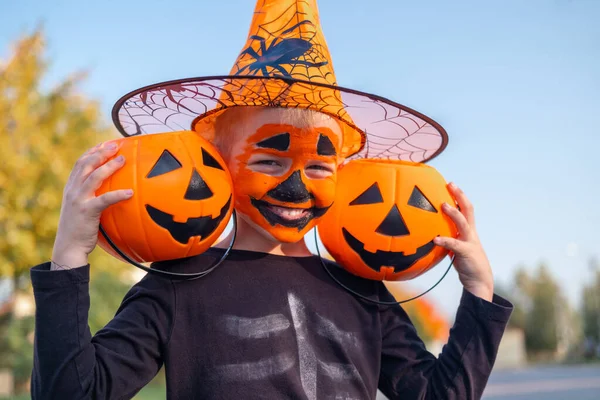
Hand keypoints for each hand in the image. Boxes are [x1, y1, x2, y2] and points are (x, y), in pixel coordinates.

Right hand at [51, 141, 132, 269]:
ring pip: (94, 177)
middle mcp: (72, 190)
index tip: (105, 143)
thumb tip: (112, 189)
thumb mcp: (82, 208)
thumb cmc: (79, 229)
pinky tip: (130, 192)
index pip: (80, 163)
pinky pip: (104, 200)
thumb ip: (91, 196)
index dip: (92, 151)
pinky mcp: (86, 211)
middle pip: (86, 164)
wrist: (68, 247)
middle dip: (101, 152)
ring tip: (123, 160)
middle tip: (117, 145)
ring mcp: (78, 200)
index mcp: (71, 188)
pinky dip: (117, 194)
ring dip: (109, 166)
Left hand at [433, 183, 493, 300]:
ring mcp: (470, 242)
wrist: (479, 282)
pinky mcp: (467, 253)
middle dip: (459, 195)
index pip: (465, 209)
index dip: (459, 196)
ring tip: (443, 205)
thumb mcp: (455, 249)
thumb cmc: (465, 265)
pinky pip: (455, 245)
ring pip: (463, 223)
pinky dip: (445, 240)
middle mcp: (471, 233)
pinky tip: (435, 239)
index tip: (450, 184)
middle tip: (450, 183)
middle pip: (468, 209)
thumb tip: (429, 234)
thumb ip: (447, 239)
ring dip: (453, 213)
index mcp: (469, 231)